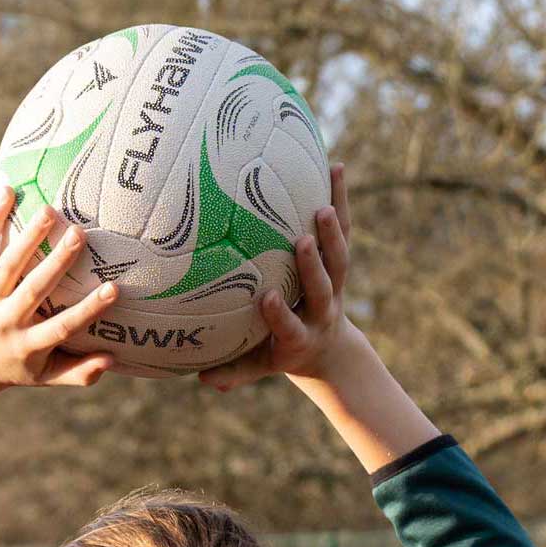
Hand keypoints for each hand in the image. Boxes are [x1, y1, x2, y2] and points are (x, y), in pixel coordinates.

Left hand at [0, 188, 123, 394]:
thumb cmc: (15, 368)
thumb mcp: (45, 378)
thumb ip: (78, 372)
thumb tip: (112, 360)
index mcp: (28, 346)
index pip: (62, 327)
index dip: (87, 310)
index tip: (113, 290)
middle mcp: (7, 321)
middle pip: (33, 289)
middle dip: (56, 263)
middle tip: (79, 234)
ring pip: (8, 264)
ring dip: (28, 236)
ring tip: (49, 210)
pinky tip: (6, 191)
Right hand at [199, 164, 360, 391]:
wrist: (325, 348)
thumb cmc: (279, 354)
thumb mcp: (258, 368)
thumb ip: (233, 373)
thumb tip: (201, 379)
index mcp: (300, 337)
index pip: (290, 325)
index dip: (281, 314)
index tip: (267, 298)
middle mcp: (322, 309)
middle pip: (322, 286)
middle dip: (313, 265)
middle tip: (301, 240)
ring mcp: (334, 285)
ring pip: (338, 258)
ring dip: (333, 232)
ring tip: (324, 204)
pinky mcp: (339, 263)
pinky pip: (344, 230)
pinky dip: (341, 199)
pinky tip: (336, 167)